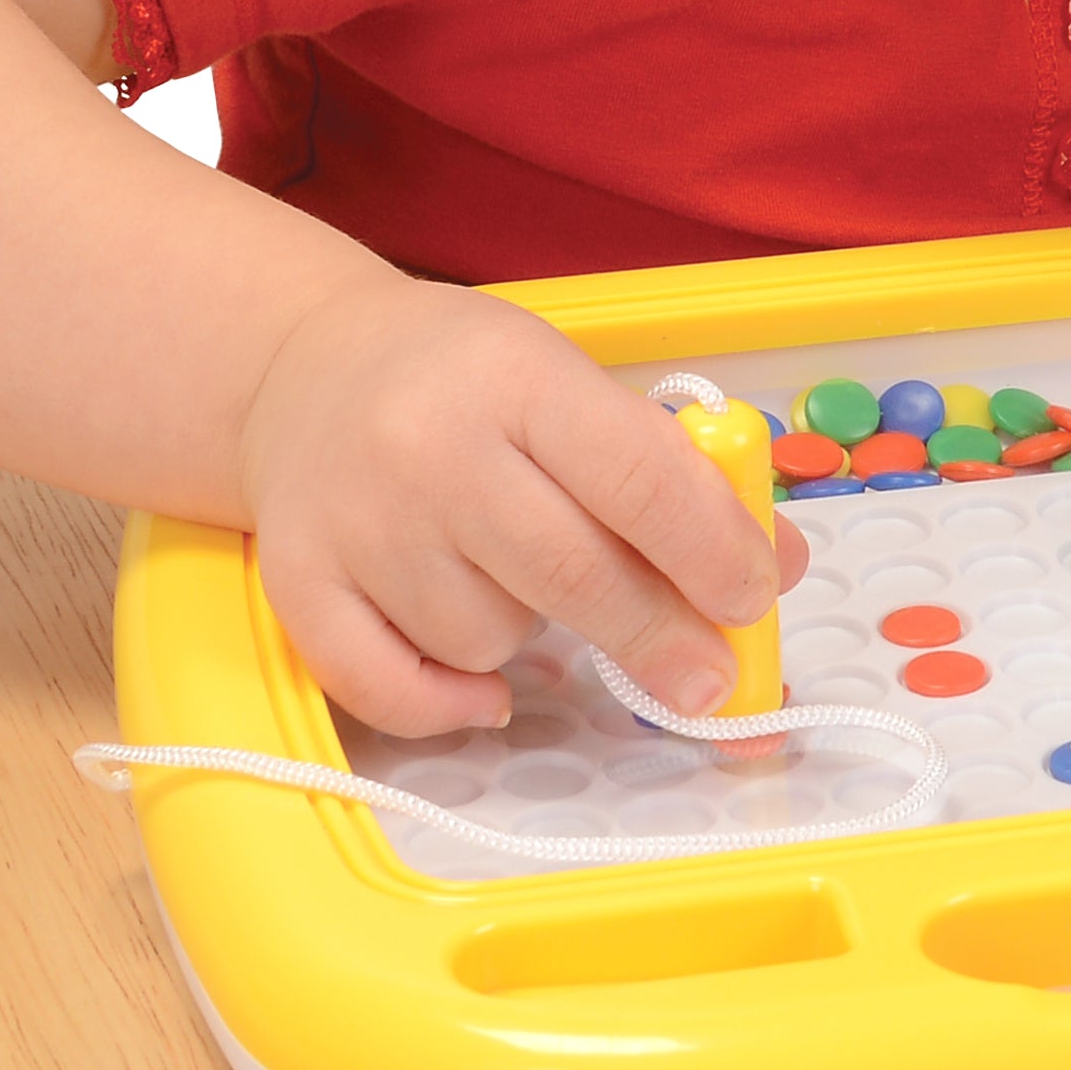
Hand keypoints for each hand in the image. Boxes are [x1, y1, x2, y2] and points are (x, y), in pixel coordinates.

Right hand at [236, 275, 808, 737]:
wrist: (303, 365)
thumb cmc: (464, 380)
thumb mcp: (572, 384)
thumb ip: (671, 471)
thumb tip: (772, 567)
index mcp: (516, 377)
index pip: (638, 476)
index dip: (712, 552)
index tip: (751, 600)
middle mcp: (430, 445)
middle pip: (573, 574)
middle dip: (659, 638)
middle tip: (708, 679)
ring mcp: (358, 520)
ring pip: (490, 637)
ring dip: (533, 638)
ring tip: (517, 578)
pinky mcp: (298, 583)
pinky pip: (391, 689)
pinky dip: (449, 704)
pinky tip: (483, 689)